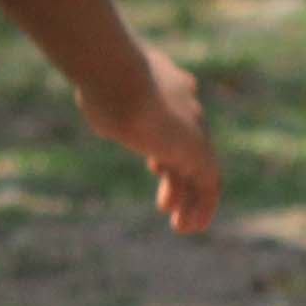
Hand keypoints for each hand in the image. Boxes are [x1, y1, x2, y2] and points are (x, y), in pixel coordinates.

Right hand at [77, 47, 219, 235]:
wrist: (118, 78)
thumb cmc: (99, 82)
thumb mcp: (99, 88)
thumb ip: (104, 98)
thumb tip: (97, 105)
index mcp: (166, 83)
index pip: (173, 118)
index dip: (165, 148)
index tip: (156, 168)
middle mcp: (185, 102)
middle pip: (186, 147)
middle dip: (178, 176)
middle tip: (166, 202)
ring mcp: (194, 126)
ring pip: (199, 169)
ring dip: (189, 199)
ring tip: (180, 226)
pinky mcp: (199, 150)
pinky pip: (208, 185)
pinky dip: (202, 207)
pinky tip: (189, 227)